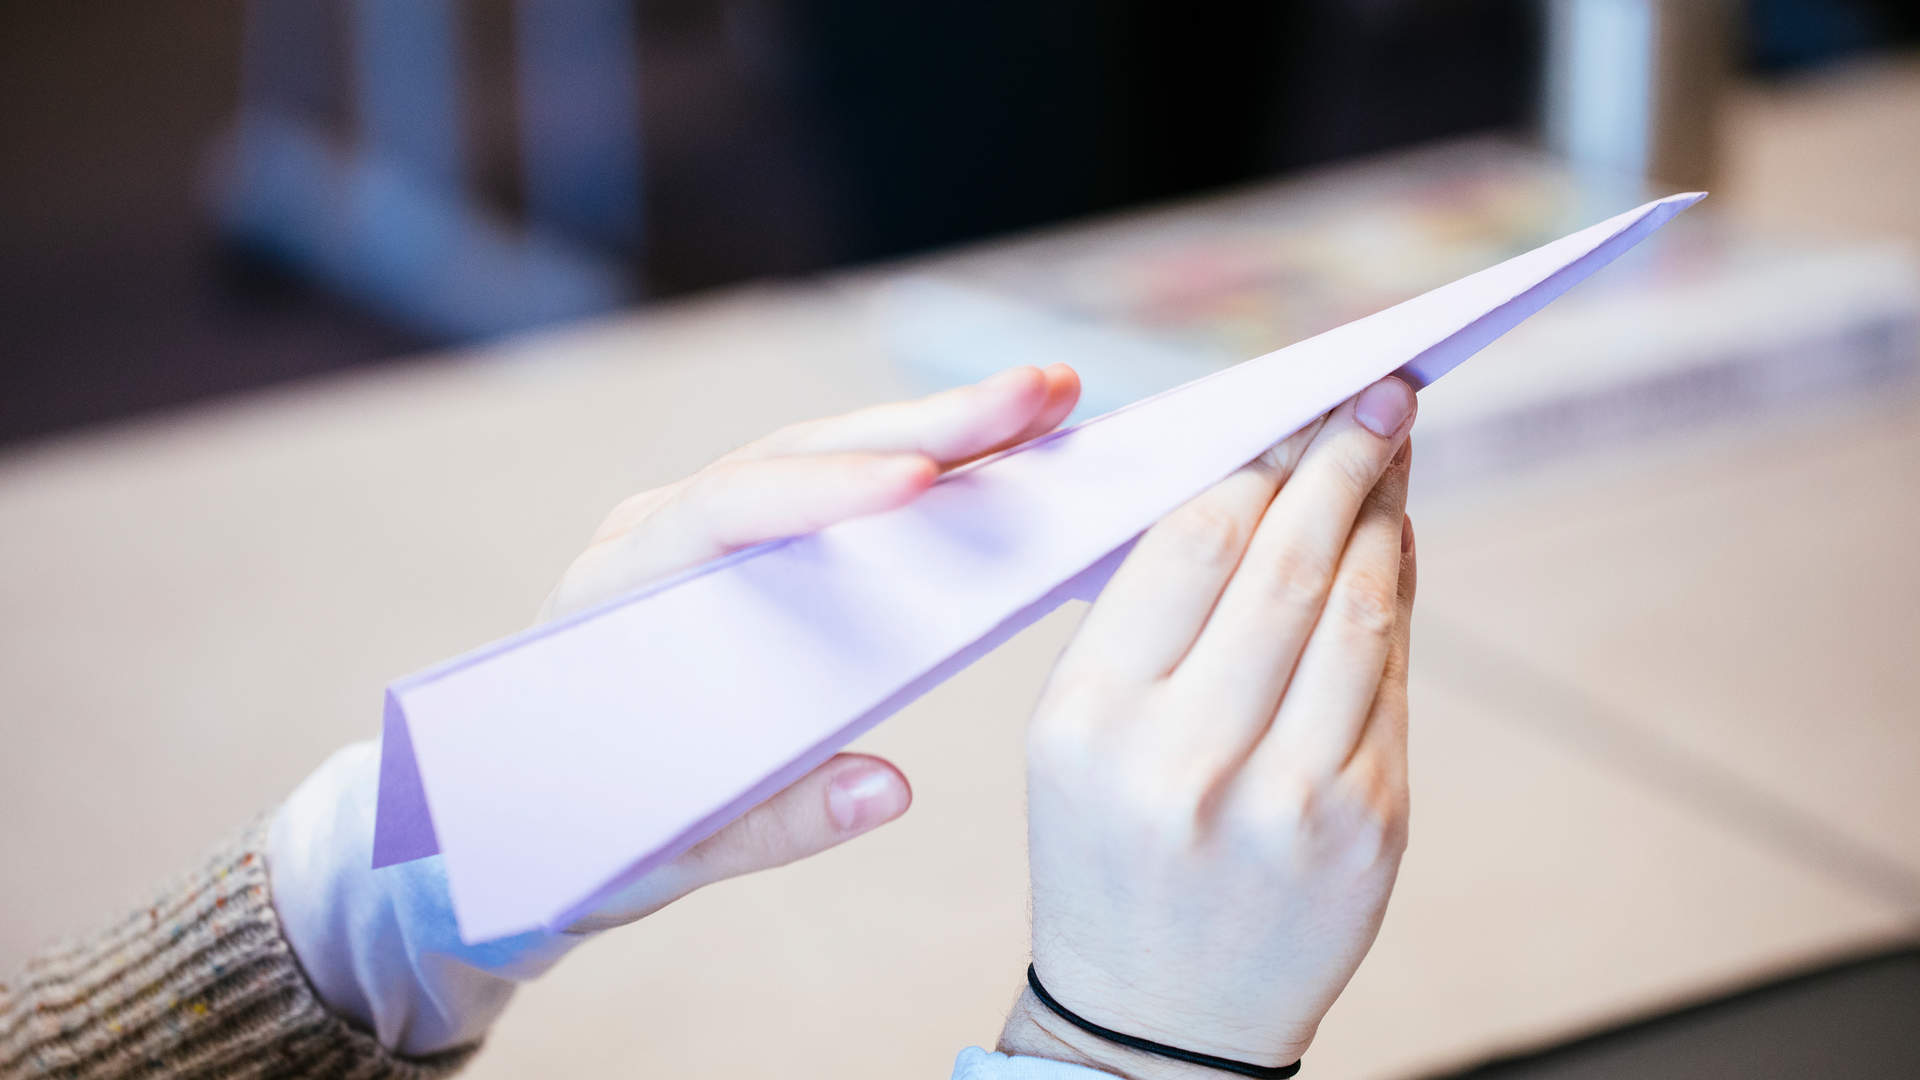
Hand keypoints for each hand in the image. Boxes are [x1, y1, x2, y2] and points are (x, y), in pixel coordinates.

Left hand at [546, 364, 1081, 929]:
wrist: (522, 813)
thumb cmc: (580, 828)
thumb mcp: (666, 850)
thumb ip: (771, 822)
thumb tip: (890, 788)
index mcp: (616, 590)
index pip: (723, 512)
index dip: (824, 491)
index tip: (920, 481)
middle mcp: (659, 533)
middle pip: (796, 456)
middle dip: (924, 424)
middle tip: (1040, 395)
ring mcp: (704, 529)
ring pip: (826, 456)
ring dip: (938, 429)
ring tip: (1049, 406)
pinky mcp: (750, 547)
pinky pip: (836, 489)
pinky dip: (921, 464)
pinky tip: (1001, 451)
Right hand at [997, 377, 1417, 1077]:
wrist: (1157, 1017)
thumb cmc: (1107, 851)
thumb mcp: (1075, 734)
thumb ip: (1153, 616)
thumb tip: (1258, 484)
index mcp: (1093, 720)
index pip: (1193, 546)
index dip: (1258, 459)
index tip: (1295, 403)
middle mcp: (1190, 757)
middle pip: (1286, 563)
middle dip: (1341, 459)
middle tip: (1381, 391)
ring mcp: (1293, 798)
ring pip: (1357, 609)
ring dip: (1384, 513)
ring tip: (1394, 449)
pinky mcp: (1370, 827)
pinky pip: (1392, 678)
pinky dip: (1397, 595)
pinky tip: (1394, 546)